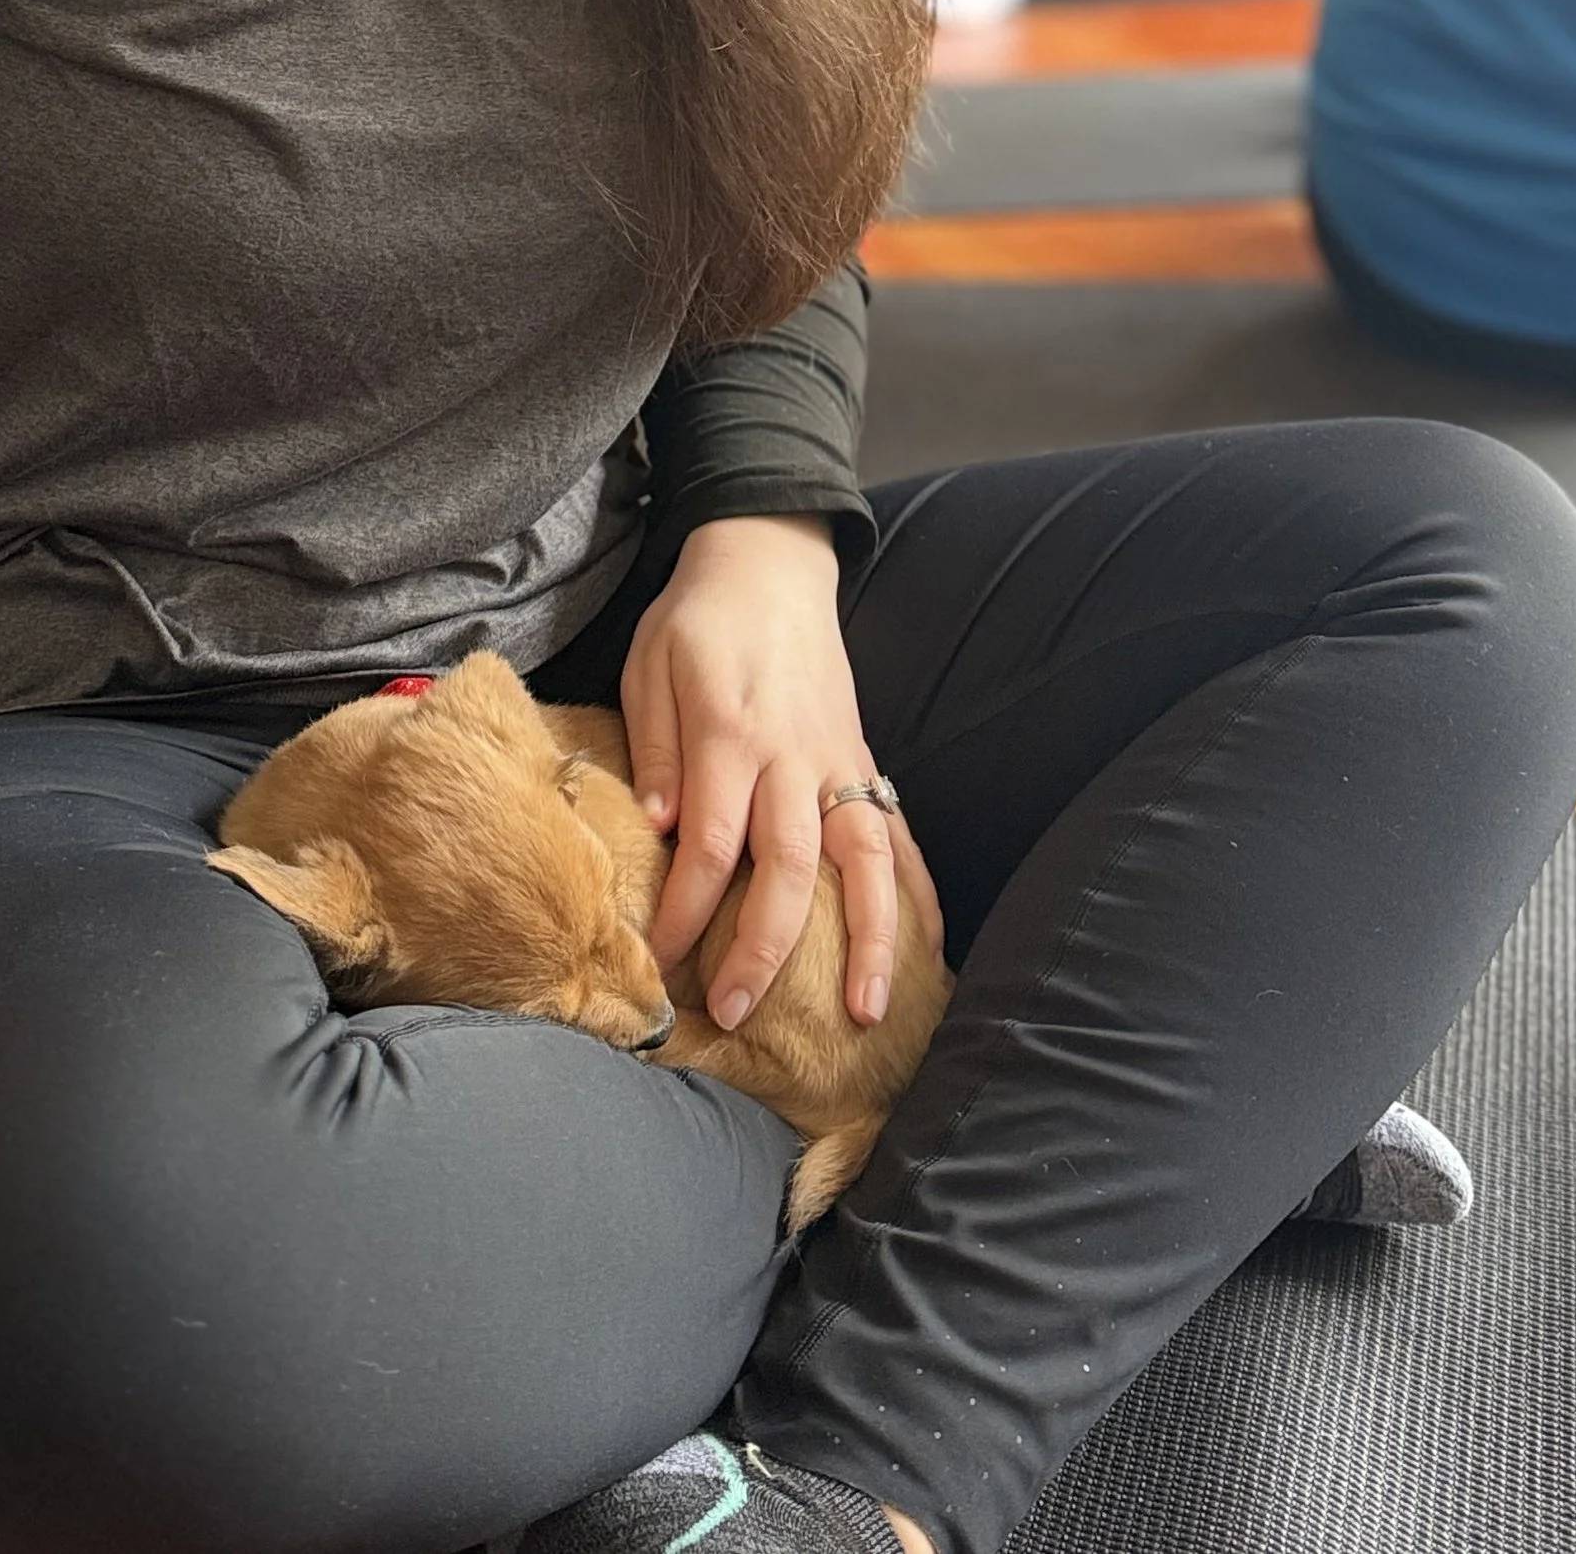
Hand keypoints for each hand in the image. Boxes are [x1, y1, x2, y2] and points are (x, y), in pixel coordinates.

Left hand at [621, 517, 937, 1037]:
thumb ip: (655, 749)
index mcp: (730, 733)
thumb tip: (656, 827)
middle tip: (737, 1014)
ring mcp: (838, 760)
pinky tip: (926, 950)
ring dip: (869, 938)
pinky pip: (897, 834)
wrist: (770, 561)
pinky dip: (915, 893)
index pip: (709, 842)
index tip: (662, 962)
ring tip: (866, 1012)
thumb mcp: (650, 666)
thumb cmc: (697, 618)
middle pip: (788, 866)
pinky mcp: (863, 759)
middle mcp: (792, 756)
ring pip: (865, 859)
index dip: (685, 910)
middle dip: (763, 948)